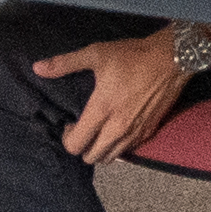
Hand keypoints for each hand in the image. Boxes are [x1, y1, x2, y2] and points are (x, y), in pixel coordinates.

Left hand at [42, 29, 195, 163]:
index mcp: (101, 109)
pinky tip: (118, 129)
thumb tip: (38, 68)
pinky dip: (120, 146)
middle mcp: (117, 127)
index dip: (67, 138)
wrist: (173, 58)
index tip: (69, 124)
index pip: (76, 144)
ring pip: (111, 157)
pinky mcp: (150, 131)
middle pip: (92, 157)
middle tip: (84, 130)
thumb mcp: (96, 53)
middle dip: (83, 147)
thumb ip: (65, 63)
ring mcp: (135, 132)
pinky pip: (129, 150)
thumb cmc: (134, 55)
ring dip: (101, 150)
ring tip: (100, 132)